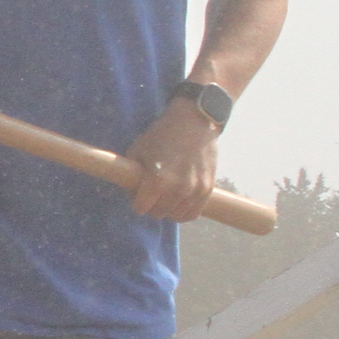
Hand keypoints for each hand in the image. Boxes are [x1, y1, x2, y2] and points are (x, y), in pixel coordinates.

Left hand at [122, 97, 222, 221]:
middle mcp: (178, 188)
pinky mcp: (208, 189)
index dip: (137, 201)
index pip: (141, 208)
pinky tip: (178, 202)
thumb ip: (132, 175)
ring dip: (168, 209)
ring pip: (176, 216)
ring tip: (166, 195)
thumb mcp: (138, 151)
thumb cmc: (161, 135)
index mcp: (157, 180)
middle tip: (152, 192)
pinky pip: (193, 214)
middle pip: (158, 213)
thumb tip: (130, 193)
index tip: (138, 193)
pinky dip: (184, 211)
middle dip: (151, 205)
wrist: (194, 122)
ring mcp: (195, 190)